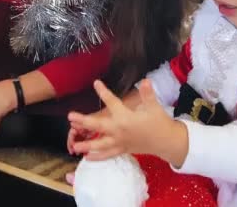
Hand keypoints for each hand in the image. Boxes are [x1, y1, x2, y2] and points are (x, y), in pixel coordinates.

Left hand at [68, 80, 186, 162]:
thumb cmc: (159, 122)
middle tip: (70, 117)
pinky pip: (107, 155)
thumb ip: (148, 94)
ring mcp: (120, 142)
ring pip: (100, 145)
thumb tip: (145, 80)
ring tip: (74, 145)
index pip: (112, 102)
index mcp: (126, 118)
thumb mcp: (154, 107)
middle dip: (83, 122)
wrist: (166, 141)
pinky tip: (86, 157)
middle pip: (98, 126)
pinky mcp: (122, 150)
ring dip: (86, 144)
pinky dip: (97, 157)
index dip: (103, 92)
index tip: (96, 83)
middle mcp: (120, 131)